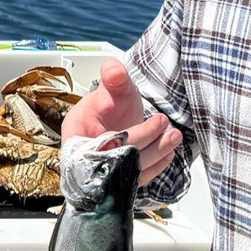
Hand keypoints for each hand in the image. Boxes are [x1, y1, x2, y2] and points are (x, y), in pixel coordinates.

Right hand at [64, 59, 184, 187]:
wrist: (119, 119)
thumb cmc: (110, 104)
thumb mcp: (113, 87)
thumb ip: (114, 77)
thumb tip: (114, 70)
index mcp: (76, 133)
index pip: (90, 144)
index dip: (114, 138)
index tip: (135, 124)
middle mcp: (86, 157)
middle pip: (113, 158)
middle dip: (142, 142)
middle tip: (164, 123)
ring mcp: (104, 171)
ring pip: (128, 171)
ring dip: (155, 154)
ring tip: (174, 135)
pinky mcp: (120, 180)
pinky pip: (138, 179)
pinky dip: (156, 167)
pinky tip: (168, 152)